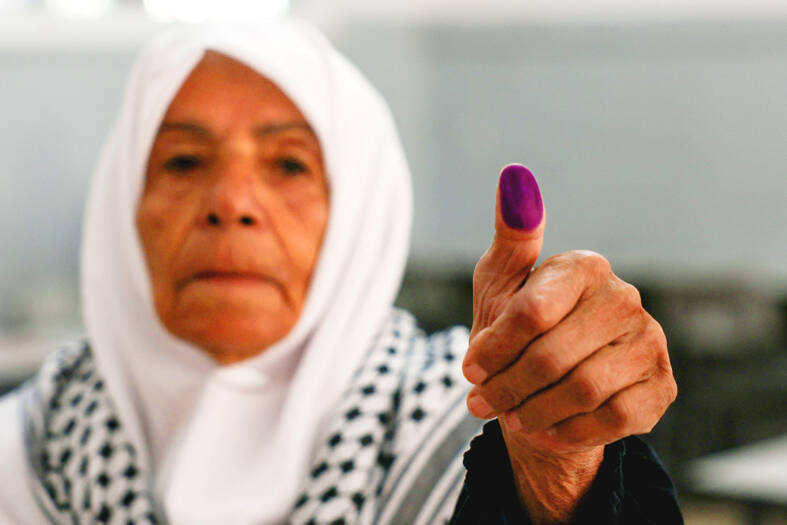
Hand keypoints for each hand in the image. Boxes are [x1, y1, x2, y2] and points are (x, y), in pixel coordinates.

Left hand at [462, 165, 676, 522]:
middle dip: (507, 386)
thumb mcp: (503, 283)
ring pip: (580, 391)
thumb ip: (512, 236)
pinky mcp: (661, 387)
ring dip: (532, 412)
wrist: (551, 387)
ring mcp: (649, 342)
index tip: (470, 367)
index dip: (493, 348)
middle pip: (552, 356)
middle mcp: (625, 298)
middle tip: (482, 401)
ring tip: (511, 415)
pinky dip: (566, 430)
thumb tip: (515, 174)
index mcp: (585, 267)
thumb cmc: (520, 330)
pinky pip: (611, 419)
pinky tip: (545, 427)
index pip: (530, 313)